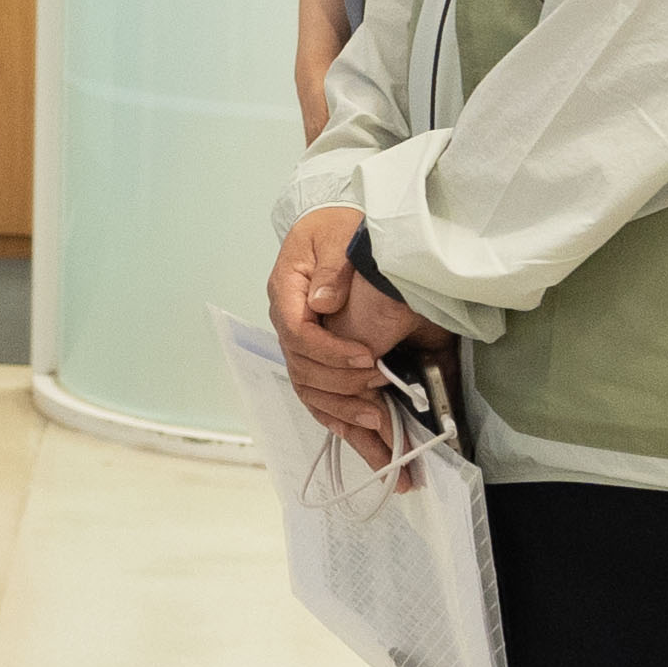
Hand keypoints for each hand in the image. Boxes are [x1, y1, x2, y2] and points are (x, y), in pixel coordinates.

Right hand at [266, 205, 433, 445]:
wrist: (340, 229)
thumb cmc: (338, 227)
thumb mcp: (336, 235)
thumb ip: (332, 266)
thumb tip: (322, 302)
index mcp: (286, 290)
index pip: (298, 333)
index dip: (330, 352)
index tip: (367, 358)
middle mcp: (290, 321)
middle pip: (303, 369)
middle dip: (342, 388)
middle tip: (379, 394)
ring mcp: (303, 343)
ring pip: (312, 391)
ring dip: (345, 414)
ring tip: (380, 428)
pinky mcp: (321, 357)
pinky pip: (323, 397)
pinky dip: (344, 420)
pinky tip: (368, 439)